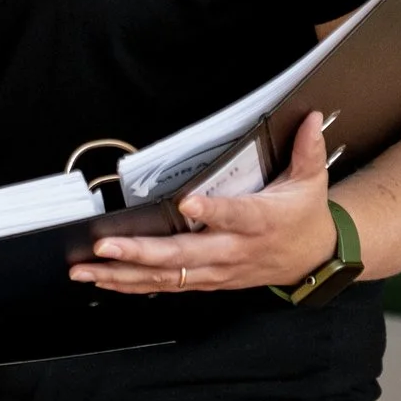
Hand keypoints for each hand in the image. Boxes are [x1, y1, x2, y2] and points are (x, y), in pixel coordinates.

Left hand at [72, 110, 339, 294]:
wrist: (312, 259)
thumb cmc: (304, 215)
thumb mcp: (311, 180)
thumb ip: (308, 149)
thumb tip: (311, 115)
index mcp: (260, 222)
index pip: (235, 215)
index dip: (212, 211)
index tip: (188, 204)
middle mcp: (233, 250)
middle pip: (185, 255)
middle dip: (142, 253)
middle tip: (106, 246)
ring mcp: (217, 270)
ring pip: (168, 276)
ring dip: (124, 275)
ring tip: (87, 268)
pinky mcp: (207, 281)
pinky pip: (166, 286)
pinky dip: (133, 285)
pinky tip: (103, 280)